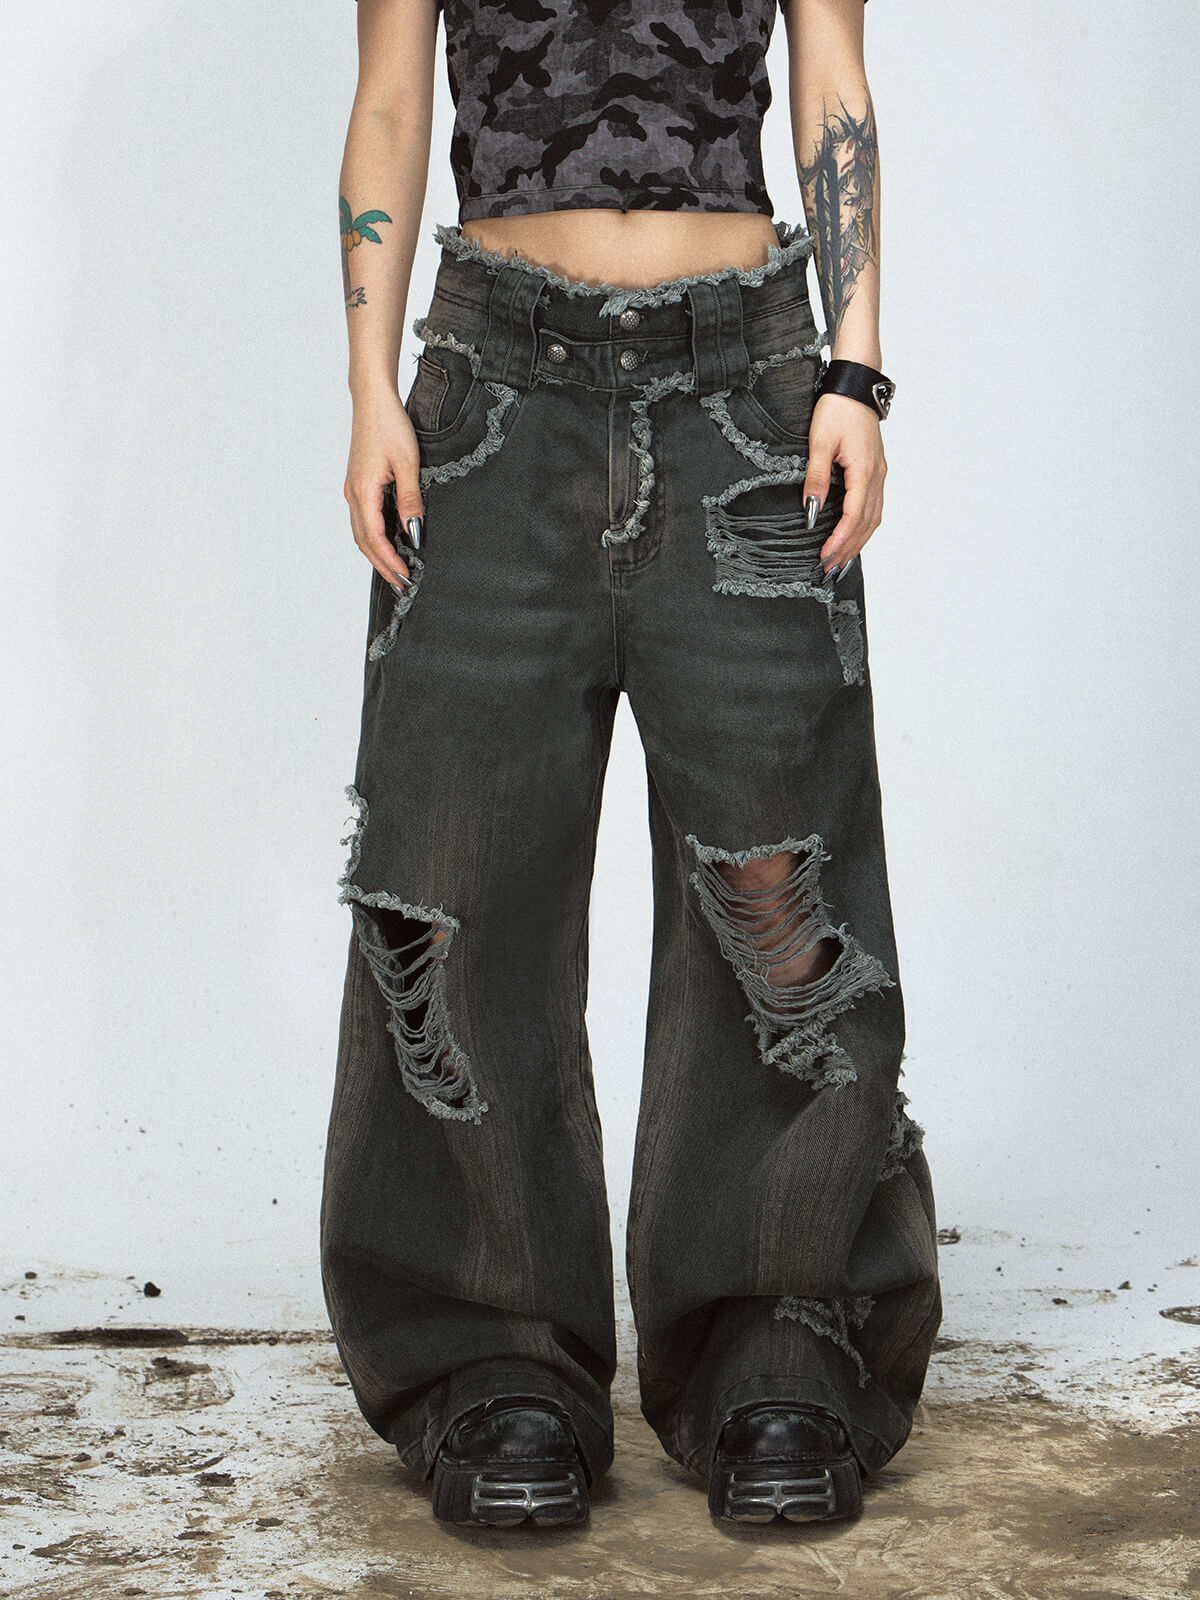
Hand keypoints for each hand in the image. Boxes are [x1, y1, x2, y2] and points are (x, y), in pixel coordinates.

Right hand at [344, 388, 424, 588]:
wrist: (373, 401)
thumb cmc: (389, 425)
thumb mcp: (408, 464)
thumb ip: (410, 500)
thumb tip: (414, 532)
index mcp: (363, 491)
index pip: (375, 538)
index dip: (390, 560)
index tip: (406, 576)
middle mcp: (353, 494)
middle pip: (364, 541)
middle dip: (382, 565)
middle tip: (401, 584)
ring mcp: (353, 490)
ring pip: (361, 532)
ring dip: (377, 554)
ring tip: (395, 570)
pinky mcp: (358, 484)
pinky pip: (363, 519)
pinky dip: (374, 538)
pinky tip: (388, 543)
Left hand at [802, 392, 886, 578]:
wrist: (855, 384)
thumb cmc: (837, 409)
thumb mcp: (819, 443)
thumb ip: (816, 479)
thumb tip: (812, 513)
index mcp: (865, 472)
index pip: (854, 518)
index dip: (839, 541)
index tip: (824, 558)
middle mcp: (878, 476)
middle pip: (867, 525)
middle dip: (849, 549)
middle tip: (830, 570)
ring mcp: (880, 473)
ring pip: (874, 518)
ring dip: (858, 542)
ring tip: (842, 562)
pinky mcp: (877, 470)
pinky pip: (874, 506)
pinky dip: (864, 527)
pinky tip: (853, 536)